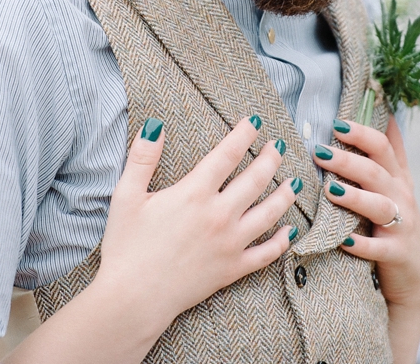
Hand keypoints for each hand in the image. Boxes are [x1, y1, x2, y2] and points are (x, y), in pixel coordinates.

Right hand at [96, 115, 299, 327]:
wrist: (132, 298)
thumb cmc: (125, 247)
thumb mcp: (126, 196)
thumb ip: (142, 158)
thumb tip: (155, 126)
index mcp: (193, 193)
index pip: (226, 155)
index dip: (243, 135)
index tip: (254, 122)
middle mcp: (218, 215)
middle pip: (254, 180)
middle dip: (269, 159)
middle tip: (277, 147)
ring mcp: (229, 243)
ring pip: (268, 213)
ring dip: (284, 195)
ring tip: (293, 182)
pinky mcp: (232, 269)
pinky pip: (266, 254)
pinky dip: (282, 241)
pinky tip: (291, 231)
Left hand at [314, 115, 419, 313]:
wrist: (417, 271)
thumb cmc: (398, 219)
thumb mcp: (398, 183)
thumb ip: (390, 150)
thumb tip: (385, 110)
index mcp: (396, 177)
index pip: (382, 147)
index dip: (361, 133)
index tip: (337, 123)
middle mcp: (401, 197)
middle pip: (376, 172)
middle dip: (348, 160)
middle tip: (320, 152)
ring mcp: (401, 226)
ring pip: (379, 206)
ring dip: (355, 198)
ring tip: (331, 190)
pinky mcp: (397, 253)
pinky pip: (379, 248)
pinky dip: (362, 244)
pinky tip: (344, 240)